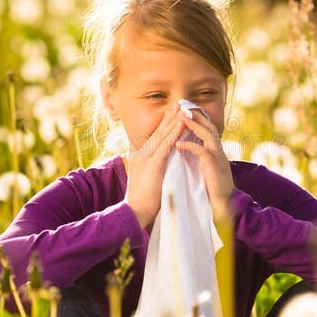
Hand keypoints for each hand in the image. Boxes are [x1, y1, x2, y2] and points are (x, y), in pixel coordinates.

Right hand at [124, 104, 184, 229]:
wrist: (135, 211)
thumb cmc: (142, 200)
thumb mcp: (145, 179)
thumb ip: (150, 168)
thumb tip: (158, 164)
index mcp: (139, 157)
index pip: (153, 137)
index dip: (163, 125)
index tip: (171, 113)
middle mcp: (141, 153)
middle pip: (157, 132)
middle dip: (168, 118)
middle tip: (177, 104)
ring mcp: (146, 158)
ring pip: (161, 136)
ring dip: (172, 121)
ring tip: (181, 109)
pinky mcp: (153, 164)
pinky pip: (165, 145)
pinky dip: (174, 134)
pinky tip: (180, 124)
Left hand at [175, 110, 233, 219]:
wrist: (222, 207)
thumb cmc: (210, 190)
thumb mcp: (203, 169)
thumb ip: (197, 157)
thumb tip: (183, 147)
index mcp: (216, 151)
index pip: (208, 128)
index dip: (198, 117)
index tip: (184, 109)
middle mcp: (219, 151)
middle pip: (209, 126)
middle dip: (196, 115)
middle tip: (181, 107)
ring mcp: (219, 159)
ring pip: (208, 135)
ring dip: (194, 125)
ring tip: (180, 118)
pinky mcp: (215, 168)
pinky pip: (203, 152)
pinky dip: (190, 146)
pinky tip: (178, 144)